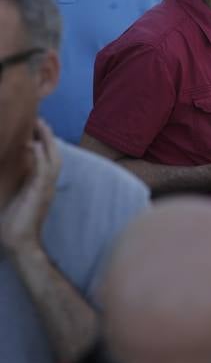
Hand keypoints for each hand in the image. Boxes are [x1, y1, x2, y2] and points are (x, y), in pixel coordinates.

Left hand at [0, 121, 61, 252]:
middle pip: (53, 154)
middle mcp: (46, 184)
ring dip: (48, 141)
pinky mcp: (41, 192)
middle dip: (48, 136)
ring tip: (41, 125)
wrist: (19, 243)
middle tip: (40, 119)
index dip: (43, 142)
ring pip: (53, 158)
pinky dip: (42, 156)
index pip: (46, 158)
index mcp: (39, 185)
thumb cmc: (11, 225)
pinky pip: (45, 170)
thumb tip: (1, 169)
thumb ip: (12, 185)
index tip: (35, 127)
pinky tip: (35, 144)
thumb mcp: (11, 199)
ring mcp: (46, 188)